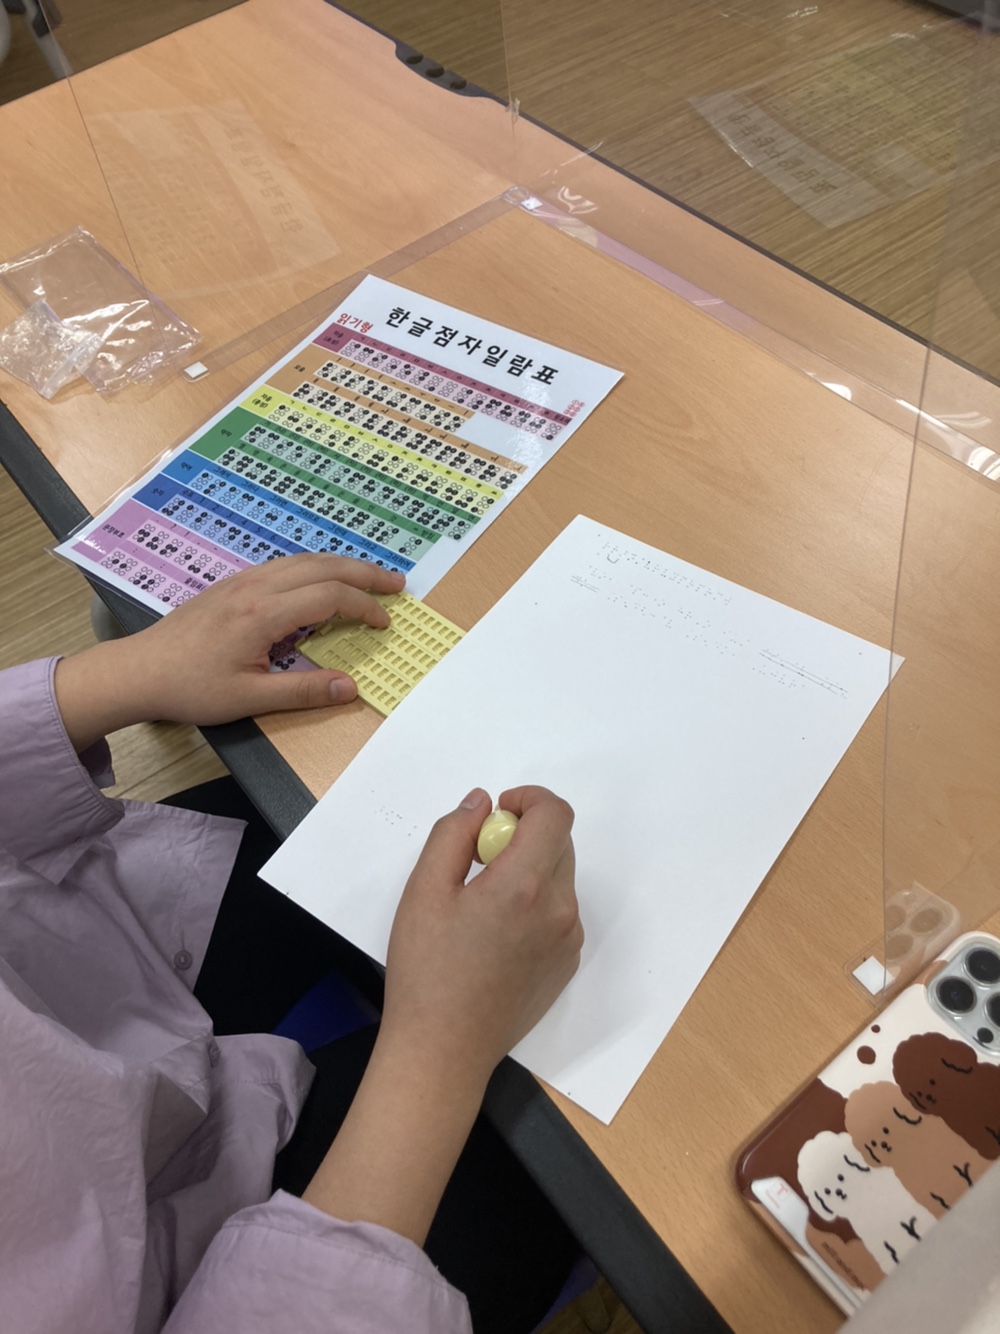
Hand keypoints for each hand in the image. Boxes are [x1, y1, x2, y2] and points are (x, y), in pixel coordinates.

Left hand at [54, 554, 404, 750]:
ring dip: (342, 565)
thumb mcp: (249, 698)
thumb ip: (303, 692)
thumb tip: (351, 688)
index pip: (330, 597)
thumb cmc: (191, 688)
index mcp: (264, 613)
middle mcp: (256, 587)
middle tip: (398, 583)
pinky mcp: (232, 584)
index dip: (364, 607)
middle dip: (365, 572)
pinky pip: (285, 564)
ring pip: (303, 559)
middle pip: (323, 566)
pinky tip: (322, 580)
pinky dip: (316, 567)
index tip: (385, 624)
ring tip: (369, 576)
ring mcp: (242, 581)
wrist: (139, 671)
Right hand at [382, 785, 582, 1083]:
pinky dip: (535, 903)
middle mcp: (560, 909)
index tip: (497, 814)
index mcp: (525, 885)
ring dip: (529, 869)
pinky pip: (559, 912)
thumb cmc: (427, 969)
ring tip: (482, 902)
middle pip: (559, 842)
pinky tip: (496, 935)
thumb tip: (481, 803)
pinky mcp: (566, 963)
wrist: (444, 1050)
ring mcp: (568, 939)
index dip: (529, 799)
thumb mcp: (424, 890)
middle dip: (523, 835)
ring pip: (559, 877)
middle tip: (478, 860)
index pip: (556, 814)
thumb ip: (453, 834)